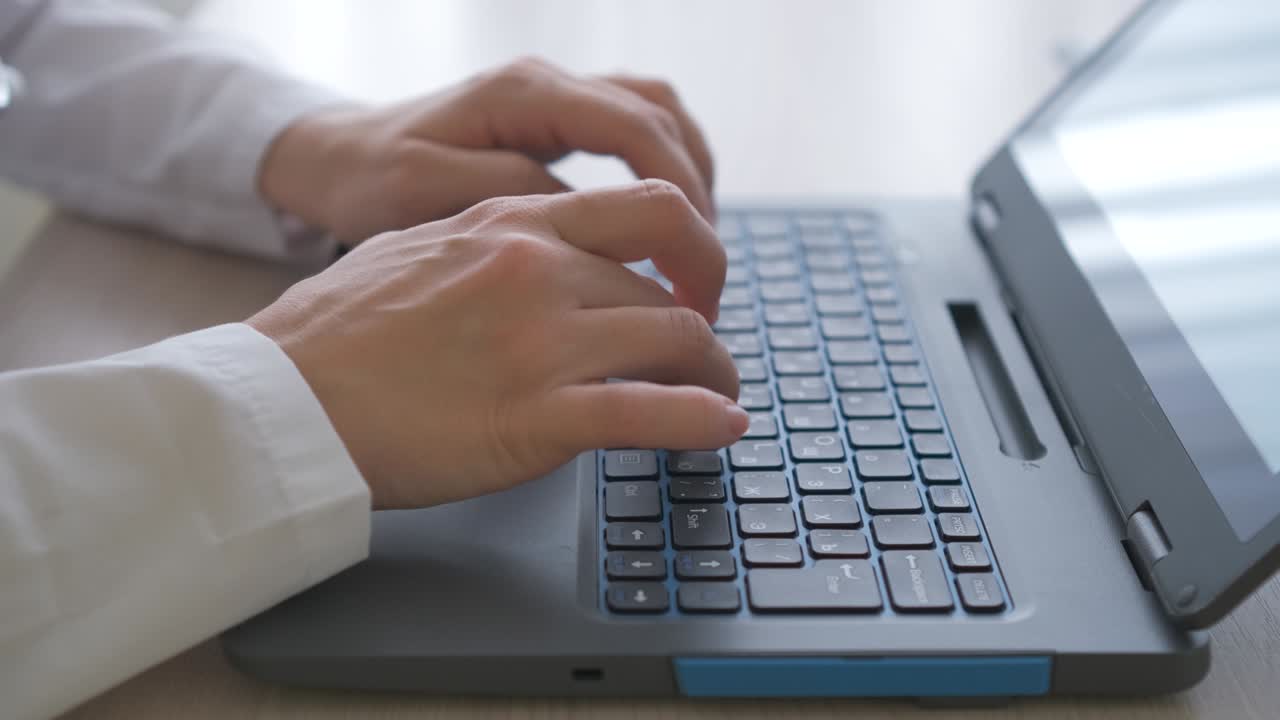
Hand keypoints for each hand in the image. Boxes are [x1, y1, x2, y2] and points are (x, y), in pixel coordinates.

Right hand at [247, 181, 743, 508]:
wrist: (281, 402)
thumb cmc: (334, 334)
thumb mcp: (418, 250)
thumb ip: (490, 248)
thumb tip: (535, 259)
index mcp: (511, 223)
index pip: (645, 208)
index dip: (692, 247)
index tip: (692, 283)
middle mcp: (539, 268)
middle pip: (671, 282)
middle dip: (707, 315)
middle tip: (708, 349)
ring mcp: (542, 340)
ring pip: (678, 340)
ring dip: (713, 374)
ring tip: (717, 399)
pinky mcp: (538, 415)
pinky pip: (652, 412)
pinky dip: (702, 422)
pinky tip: (721, 430)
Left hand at [258, 58, 714, 243]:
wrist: (333, 155)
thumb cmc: (368, 179)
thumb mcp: (422, 195)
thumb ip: (508, 198)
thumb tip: (588, 218)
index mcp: (523, 95)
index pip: (638, 129)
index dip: (680, 200)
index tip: (690, 273)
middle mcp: (548, 83)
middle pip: (663, 116)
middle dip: (698, 196)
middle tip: (701, 277)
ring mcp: (555, 97)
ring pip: (659, 117)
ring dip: (689, 183)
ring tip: (691, 259)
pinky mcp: (554, 122)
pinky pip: (633, 134)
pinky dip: (662, 179)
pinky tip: (658, 238)